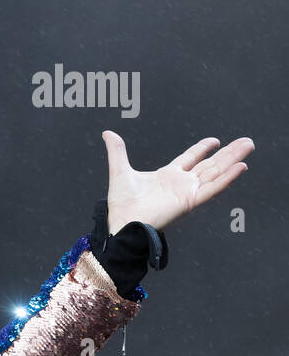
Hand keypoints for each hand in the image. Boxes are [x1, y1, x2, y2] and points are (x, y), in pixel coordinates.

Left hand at [101, 130, 253, 233]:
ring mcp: (188, 192)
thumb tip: (108, 133)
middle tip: (245, 141)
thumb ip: (117, 151)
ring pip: (216, 172)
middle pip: (210, 164)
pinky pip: (213, 188)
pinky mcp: (190, 201)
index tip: (215, 140)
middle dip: (228, 152)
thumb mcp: (120, 171)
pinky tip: (240, 167)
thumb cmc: (121, 204)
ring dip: (233, 160)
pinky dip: (227, 178)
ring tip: (248, 147)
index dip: (203, 148)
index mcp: (168, 176)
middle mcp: (181, 183)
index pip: (190, 158)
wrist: (122, 222)